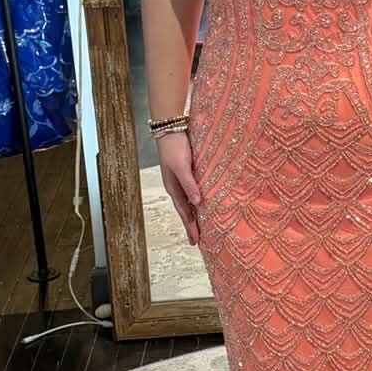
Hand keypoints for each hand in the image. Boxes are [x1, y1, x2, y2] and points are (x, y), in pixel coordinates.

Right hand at [157, 128, 201, 246]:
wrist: (170, 128)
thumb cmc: (174, 147)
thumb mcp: (182, 167)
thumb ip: (189, 184)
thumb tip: (197, 203)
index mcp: (173, 188)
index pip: (184, 212)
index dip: (190, 227)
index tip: (195, 242)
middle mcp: (176, 186)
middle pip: (185, 210)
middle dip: (190, 225)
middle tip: (196, 241)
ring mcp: (180, 179)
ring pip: (188, 202)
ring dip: (193, 214)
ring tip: (199, 226)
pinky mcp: (186, 171)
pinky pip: (191, 191)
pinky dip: (196, 200)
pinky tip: (201, 202)